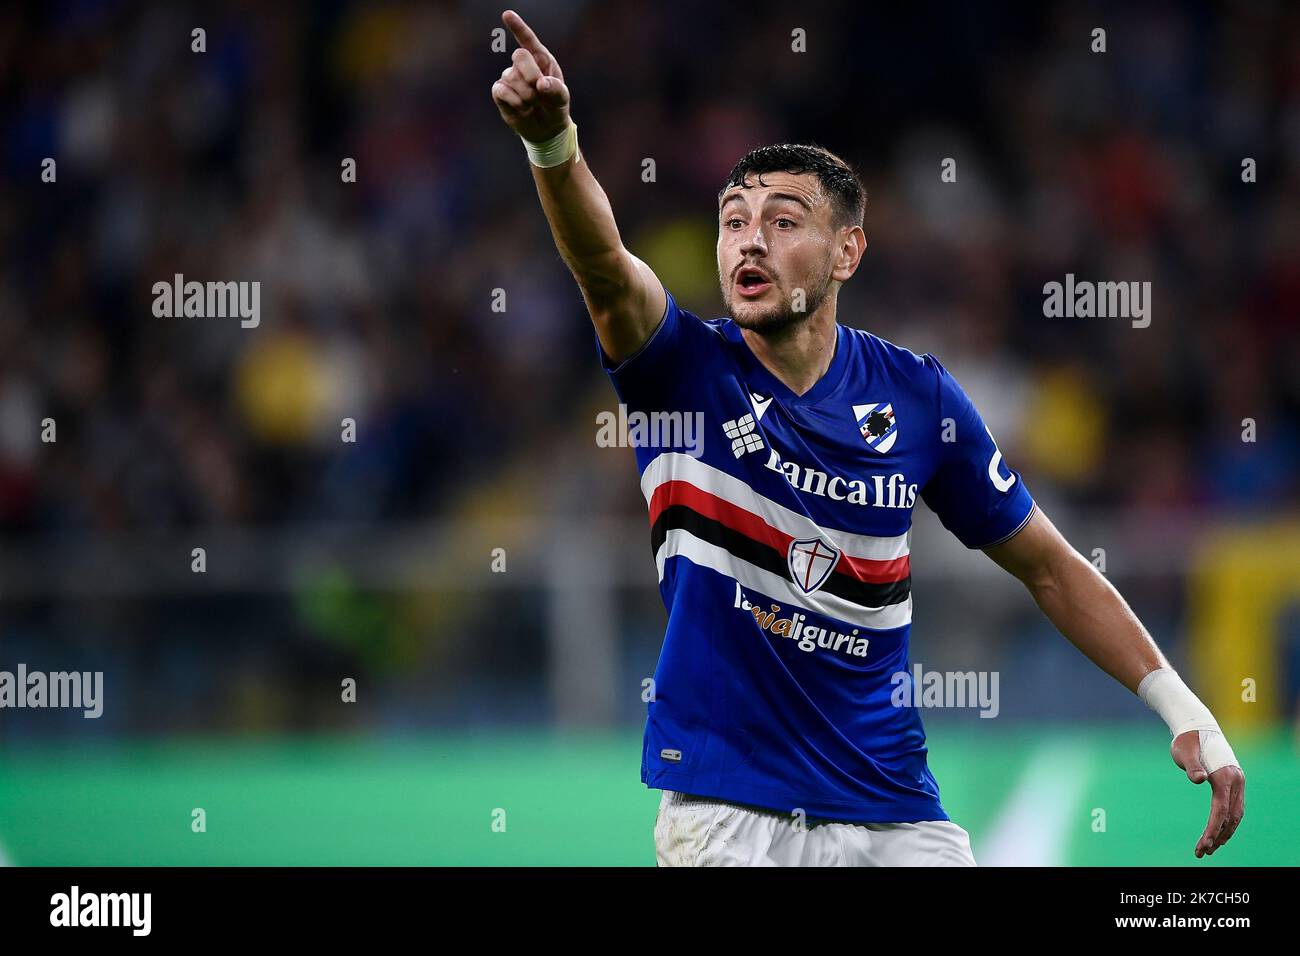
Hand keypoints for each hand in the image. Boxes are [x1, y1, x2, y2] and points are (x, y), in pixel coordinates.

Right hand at [491, 10, 571, 143]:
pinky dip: (515, 101)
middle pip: (519, 55)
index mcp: (541, 59)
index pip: (528, 40)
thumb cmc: (555, 107)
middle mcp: (523, 65)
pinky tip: (523, 108)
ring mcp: (510, 77)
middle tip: (539, 91)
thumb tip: (541, 83)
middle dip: (531, 74)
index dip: (518, 27)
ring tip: (533, 104)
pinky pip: (501, 90)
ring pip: (511, 77)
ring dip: (526, 95)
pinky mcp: (500, 92)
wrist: (546, 129)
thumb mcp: (562, 99)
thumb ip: (556, 89)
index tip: (507, 15)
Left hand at [1171, 730, 1244, 857]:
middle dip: (1218, 836)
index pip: (1221, 809)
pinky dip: (1227, 822)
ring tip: (1209, 848)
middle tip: (1203, 852)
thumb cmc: (1187, 740)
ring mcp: (1237, 781)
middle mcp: (1235, 780)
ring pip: (1235, 814)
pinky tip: (1218, 833)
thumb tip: (1198, 780)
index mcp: (1224, 775)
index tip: (1203, 844)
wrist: (1197, 726)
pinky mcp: (1233, 782)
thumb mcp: (1184, 751)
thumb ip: (1191, 766)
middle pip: (1231, 816)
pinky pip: (1234, 807)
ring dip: (1224, 832)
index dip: (1212, 829)